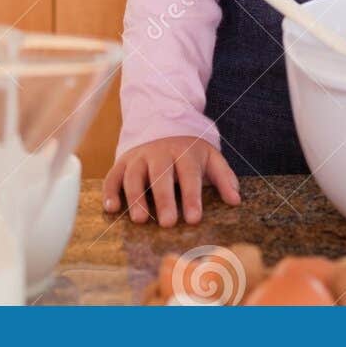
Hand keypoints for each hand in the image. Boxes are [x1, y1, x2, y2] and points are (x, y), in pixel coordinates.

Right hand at [101, 136, 241, 226]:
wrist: (162, 123)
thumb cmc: (189, 151)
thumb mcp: (210, 157)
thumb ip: (223, 177)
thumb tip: (235, 200)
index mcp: (184, 152)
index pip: (189, 174)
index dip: (191, 196)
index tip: (194, 218)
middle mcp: (159, 153)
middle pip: (160, 175)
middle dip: (164, 199)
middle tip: (167, 223)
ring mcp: (139, 157)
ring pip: (134, 175)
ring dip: (135, 198)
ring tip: (140, 220)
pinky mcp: (122, 162)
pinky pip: (113, 175)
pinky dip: (110, 191)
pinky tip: (111, 208)